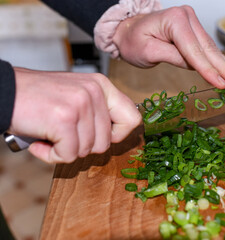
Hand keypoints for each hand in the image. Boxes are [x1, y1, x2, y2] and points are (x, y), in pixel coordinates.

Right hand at [8, 68, 141, 163]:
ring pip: (87, 150)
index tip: (102, 136)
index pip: (132, 118)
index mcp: (102, 85)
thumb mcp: (77, 95)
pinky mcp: (65, 119)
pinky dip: (51, 155)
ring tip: (50, 134)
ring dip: (65, 149)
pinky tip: (41, 141)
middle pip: (106, 142)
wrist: (4, 91)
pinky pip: (68, 155)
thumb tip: (117, 133)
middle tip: (63, 134)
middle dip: (82, 145)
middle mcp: (95, 92)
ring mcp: (81, 105)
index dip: (119, 135)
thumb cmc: (39, 98)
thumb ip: (99, 111)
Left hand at [112, 5, 224, 88]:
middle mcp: (187, 17)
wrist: (128, 29)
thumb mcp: (147, 51)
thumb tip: (194, 66)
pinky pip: (207, 48)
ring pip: (211, 49)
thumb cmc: (133, 40)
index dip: (208, 70)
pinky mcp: (193, 30)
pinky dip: (219, 61)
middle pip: (208, 48)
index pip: (194, 50)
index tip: (221, 84)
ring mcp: (191, 22)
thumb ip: (172, 57)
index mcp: (175, 20)